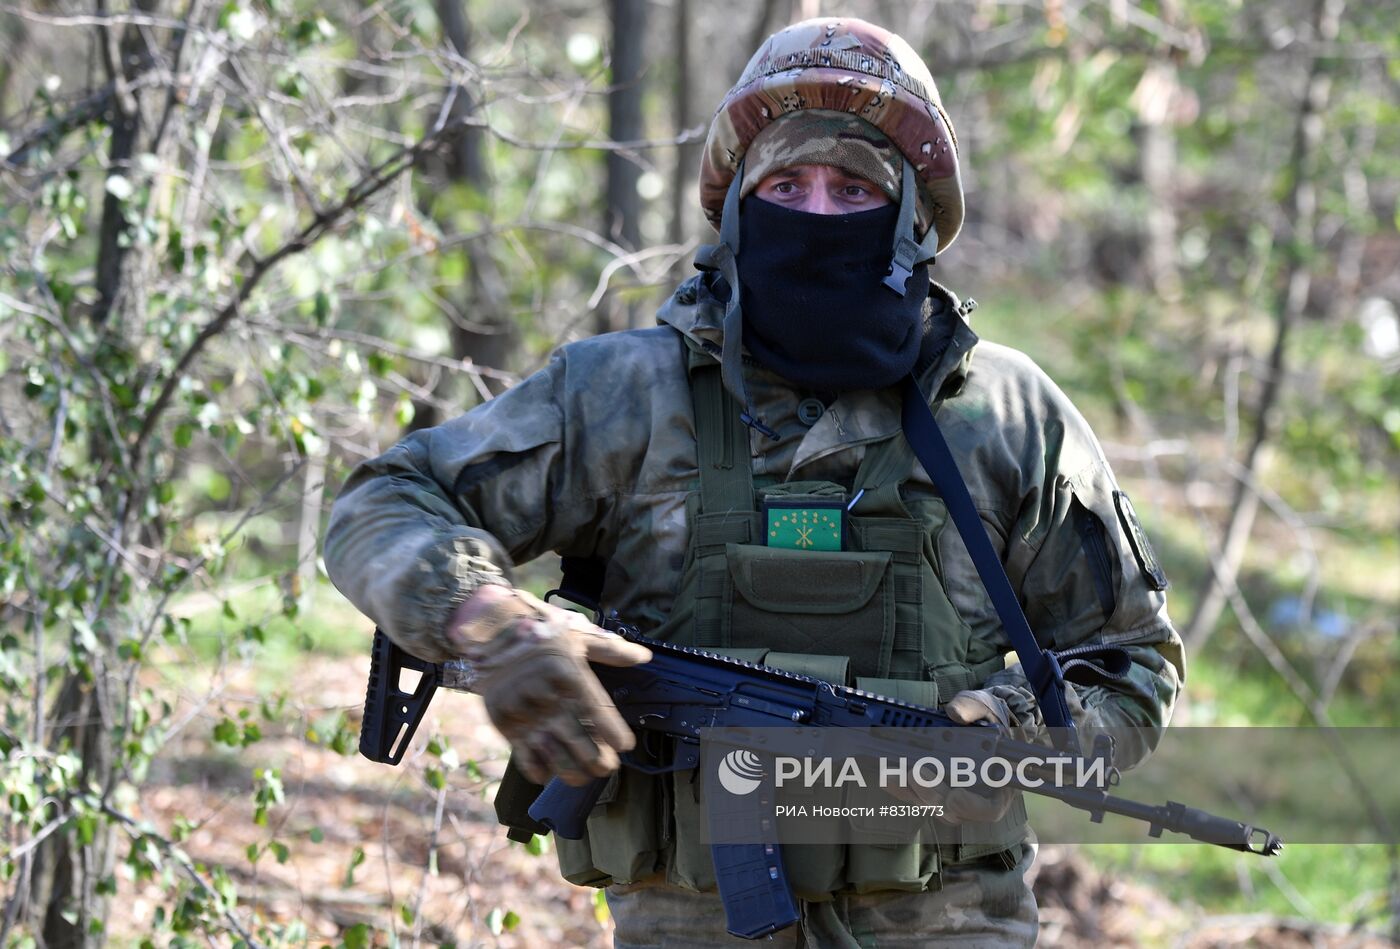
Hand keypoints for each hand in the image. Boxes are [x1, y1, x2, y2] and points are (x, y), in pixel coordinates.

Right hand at [446, 585, 650, 786]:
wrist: (490, 629)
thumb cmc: (541, 630)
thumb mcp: (578, 634)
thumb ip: (611, 650)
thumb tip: (644, 656)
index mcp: (570, 675)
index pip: (599, 712)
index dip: (614, 733)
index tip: (625, 746)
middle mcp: (549, 698)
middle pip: (581, 742)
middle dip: (599, 760)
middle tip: (608, 766)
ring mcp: (526, 713)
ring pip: (556, 756)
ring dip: (574, 772)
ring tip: (586, 776)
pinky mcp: (505, 723)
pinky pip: (525, 758)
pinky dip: (539, 770)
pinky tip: (549, 774)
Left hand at [886, 689, 1017, 824]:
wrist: (973, 718)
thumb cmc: (985, 717)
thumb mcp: (983, 706)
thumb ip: (971, 709)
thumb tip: (955, 713)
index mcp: (998, 783)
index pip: (989, 809)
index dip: (972, 807)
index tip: (955, 794)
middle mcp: (974, 796)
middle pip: (951, 811)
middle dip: (930, 793)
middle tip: (914, 772)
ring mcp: (950, 796)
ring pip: (929, 805)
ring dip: (909, 790)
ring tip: (891, 771)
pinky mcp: (929, 789)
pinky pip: (913, 795)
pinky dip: (898, 785)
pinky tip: (884, 770)